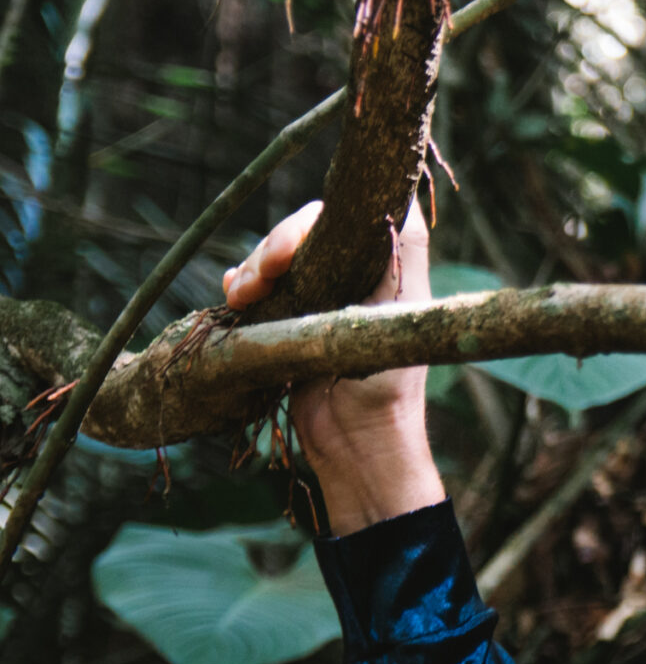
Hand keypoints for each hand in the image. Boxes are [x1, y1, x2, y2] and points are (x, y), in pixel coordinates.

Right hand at [227, 200, 444, 531]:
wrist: (358, 451)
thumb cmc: (386, 395)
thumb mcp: (390, 324)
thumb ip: (388, 270)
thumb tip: (374, 214)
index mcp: (394, 270)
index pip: (359, 212)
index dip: (319, 216)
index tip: (289, 249)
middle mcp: (360, 276)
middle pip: (310, 231)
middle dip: (275, 248)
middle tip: (255, 281)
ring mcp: (324, 297)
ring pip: (281, 258)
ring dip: (253, 269)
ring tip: (239, 296)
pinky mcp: (293, 321)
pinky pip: (262, 287)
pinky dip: (243, 286)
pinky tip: (233, 297)